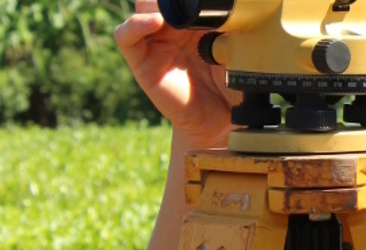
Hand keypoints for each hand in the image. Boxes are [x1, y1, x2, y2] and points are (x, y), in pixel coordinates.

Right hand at [114, 0, 241, 146]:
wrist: (221, 122)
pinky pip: (126, 36)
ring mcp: (156, 43)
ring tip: (173, 15)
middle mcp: (174, 30)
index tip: (208, 0)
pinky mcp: (141, 61)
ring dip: (155, 5)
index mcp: (197, 23)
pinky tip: (155, 22)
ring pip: (143, 6)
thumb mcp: (239, 54)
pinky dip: (136, 24)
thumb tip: (237, 10)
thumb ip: (233, 30)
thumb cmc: (232, 89)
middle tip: (191, 4)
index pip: (185, 0)